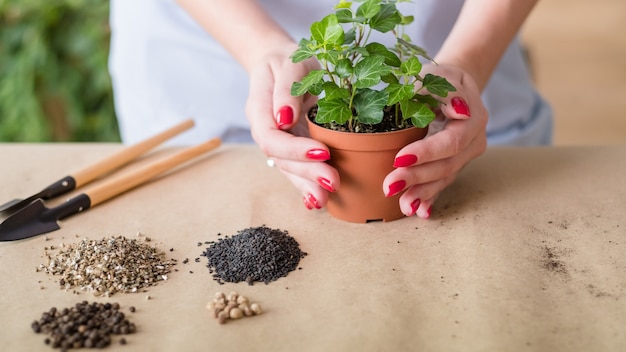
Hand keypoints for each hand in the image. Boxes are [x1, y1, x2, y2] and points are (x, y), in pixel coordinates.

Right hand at [245, 43, 339, 209]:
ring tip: (325, 200)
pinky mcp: (293, 147)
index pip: (272, 138)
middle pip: (281, 159)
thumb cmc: (287, 60)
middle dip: (307, 172)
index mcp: (260, 111)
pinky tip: (318, 202)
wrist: (282, 64)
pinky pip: (298, 169)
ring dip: (307, 186)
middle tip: (333, 181)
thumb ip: (285, 90)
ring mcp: (280, 142)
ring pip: (289, 169)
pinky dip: (307, 185)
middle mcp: (267, 131)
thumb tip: (285, 119)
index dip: (294, 149)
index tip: (323, 151)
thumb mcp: (289, 64)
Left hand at [382, 63, 487, 217]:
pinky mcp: (454, 164)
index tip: (400, 159)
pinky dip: (430, 198)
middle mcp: (474, 140)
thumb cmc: (441, 79)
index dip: (427, 152)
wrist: (454, 86)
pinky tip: (419, 211)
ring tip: (402, 205)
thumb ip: (444, 91)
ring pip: (445, 177)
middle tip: (389, 186)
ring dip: (422, 193)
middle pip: (447, 164)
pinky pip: (442, 183)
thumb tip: (458, 110)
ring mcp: (466, 155)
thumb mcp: (440, 76)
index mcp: (472, 117)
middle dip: (417, 177)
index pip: (452, 141)